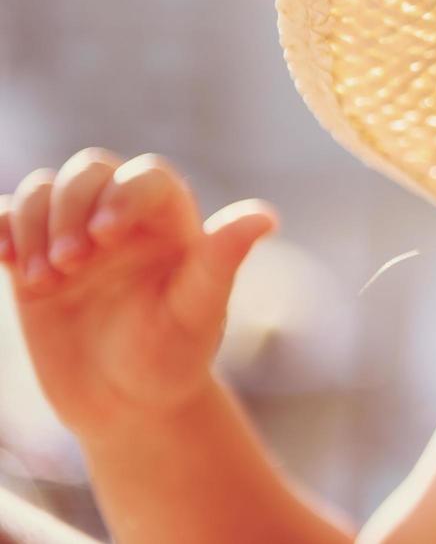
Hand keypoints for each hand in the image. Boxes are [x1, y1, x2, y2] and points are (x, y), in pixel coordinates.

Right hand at [0, 149, 277, 442]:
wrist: (128, 406)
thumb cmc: (173, 358)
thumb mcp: (198, 311)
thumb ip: (222, 260)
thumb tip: (266, 216)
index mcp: (171, 222)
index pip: (147, 176)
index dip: (122, 193)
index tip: (104, 237)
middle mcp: (124, 220)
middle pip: (89, 171)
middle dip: (70, 206)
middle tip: (71, 264)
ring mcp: (76, 238)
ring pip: (44, 191)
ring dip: (32, 222)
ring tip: (46, 280)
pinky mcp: (34, 262)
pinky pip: (6, 220)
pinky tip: (4, 259)